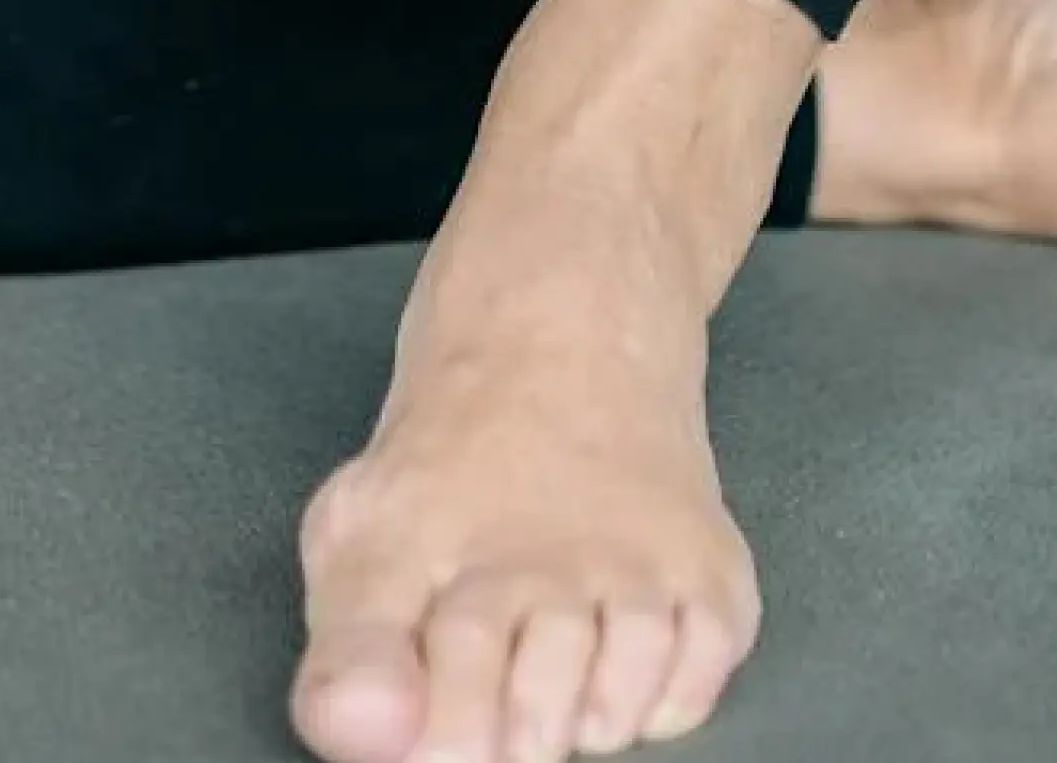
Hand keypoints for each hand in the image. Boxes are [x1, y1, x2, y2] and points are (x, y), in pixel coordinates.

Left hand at [292, 248, 758, 760]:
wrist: (566, 334)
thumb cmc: (454, 462)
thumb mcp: (359, 537)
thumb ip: (346, 655)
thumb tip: (370, 738)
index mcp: (436, 563)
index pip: (439, 705)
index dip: (439, 746)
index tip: (435, 753)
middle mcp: (544, 564)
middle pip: (532, 723)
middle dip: (510, 745)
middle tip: (499, 716)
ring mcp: (634, 566)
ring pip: (615, 712)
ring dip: (584, 721)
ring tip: (559, 673)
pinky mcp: (710, 568)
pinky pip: (694, 686)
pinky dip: (662, 699)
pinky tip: (621, 656)